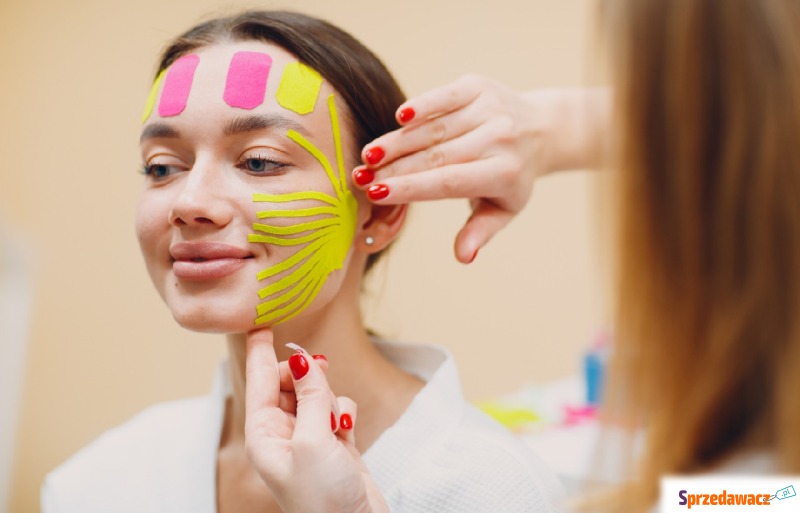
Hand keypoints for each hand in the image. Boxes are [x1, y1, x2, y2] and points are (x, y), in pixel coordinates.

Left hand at [245, 328, 387, 512]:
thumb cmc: (323, 497)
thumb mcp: (312, 440)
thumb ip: (310, 395)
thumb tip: (302, 355)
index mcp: (264, 434)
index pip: (259, 381)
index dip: (259, 350)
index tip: (259, 322)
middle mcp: (283, 433)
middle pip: (291, 382)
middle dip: (308, 377)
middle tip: (320, 375)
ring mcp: (309, 437)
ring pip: (318, 393)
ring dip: (330, 399)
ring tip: (336, 426)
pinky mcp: (334, 442)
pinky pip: (337, 409)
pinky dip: (344, 414)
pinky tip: (348, 433)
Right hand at [353, 75, 608, 262]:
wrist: (540, 130)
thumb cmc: (511, 177)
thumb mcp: (502, 210)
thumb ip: (480, 231)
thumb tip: (463, 257)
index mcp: (503, 173)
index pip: (448, 182)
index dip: (410, 187)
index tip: (376, 194)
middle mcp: (499, 138)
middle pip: (435, 155)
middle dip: (393, 168)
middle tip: (358, 178)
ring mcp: (489, 109)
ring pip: (434, 129)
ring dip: (397, 141)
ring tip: (367, 156)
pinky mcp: (478, 86)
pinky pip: (444, 97)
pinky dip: (421, 106)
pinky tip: (397, 118)